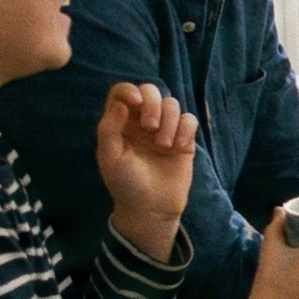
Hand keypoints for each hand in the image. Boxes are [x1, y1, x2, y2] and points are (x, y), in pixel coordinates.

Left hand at [96, 82, 197, 259]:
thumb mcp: (109, 157)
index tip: (135, 105)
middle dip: (153, 104)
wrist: (151, 208)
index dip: (129, 91)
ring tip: (164, 146)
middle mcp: (142, 121)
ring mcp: (165, 129)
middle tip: (150, 127)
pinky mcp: (184, 139)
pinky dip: (186, 130)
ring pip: (173, 103)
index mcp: (120, 122)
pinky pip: (190, 120)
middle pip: (150, 90)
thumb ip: (109, 129)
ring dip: (170, 122)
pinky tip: (178, 149)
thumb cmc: (125, 183)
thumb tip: (121, 104)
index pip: (122, 91)